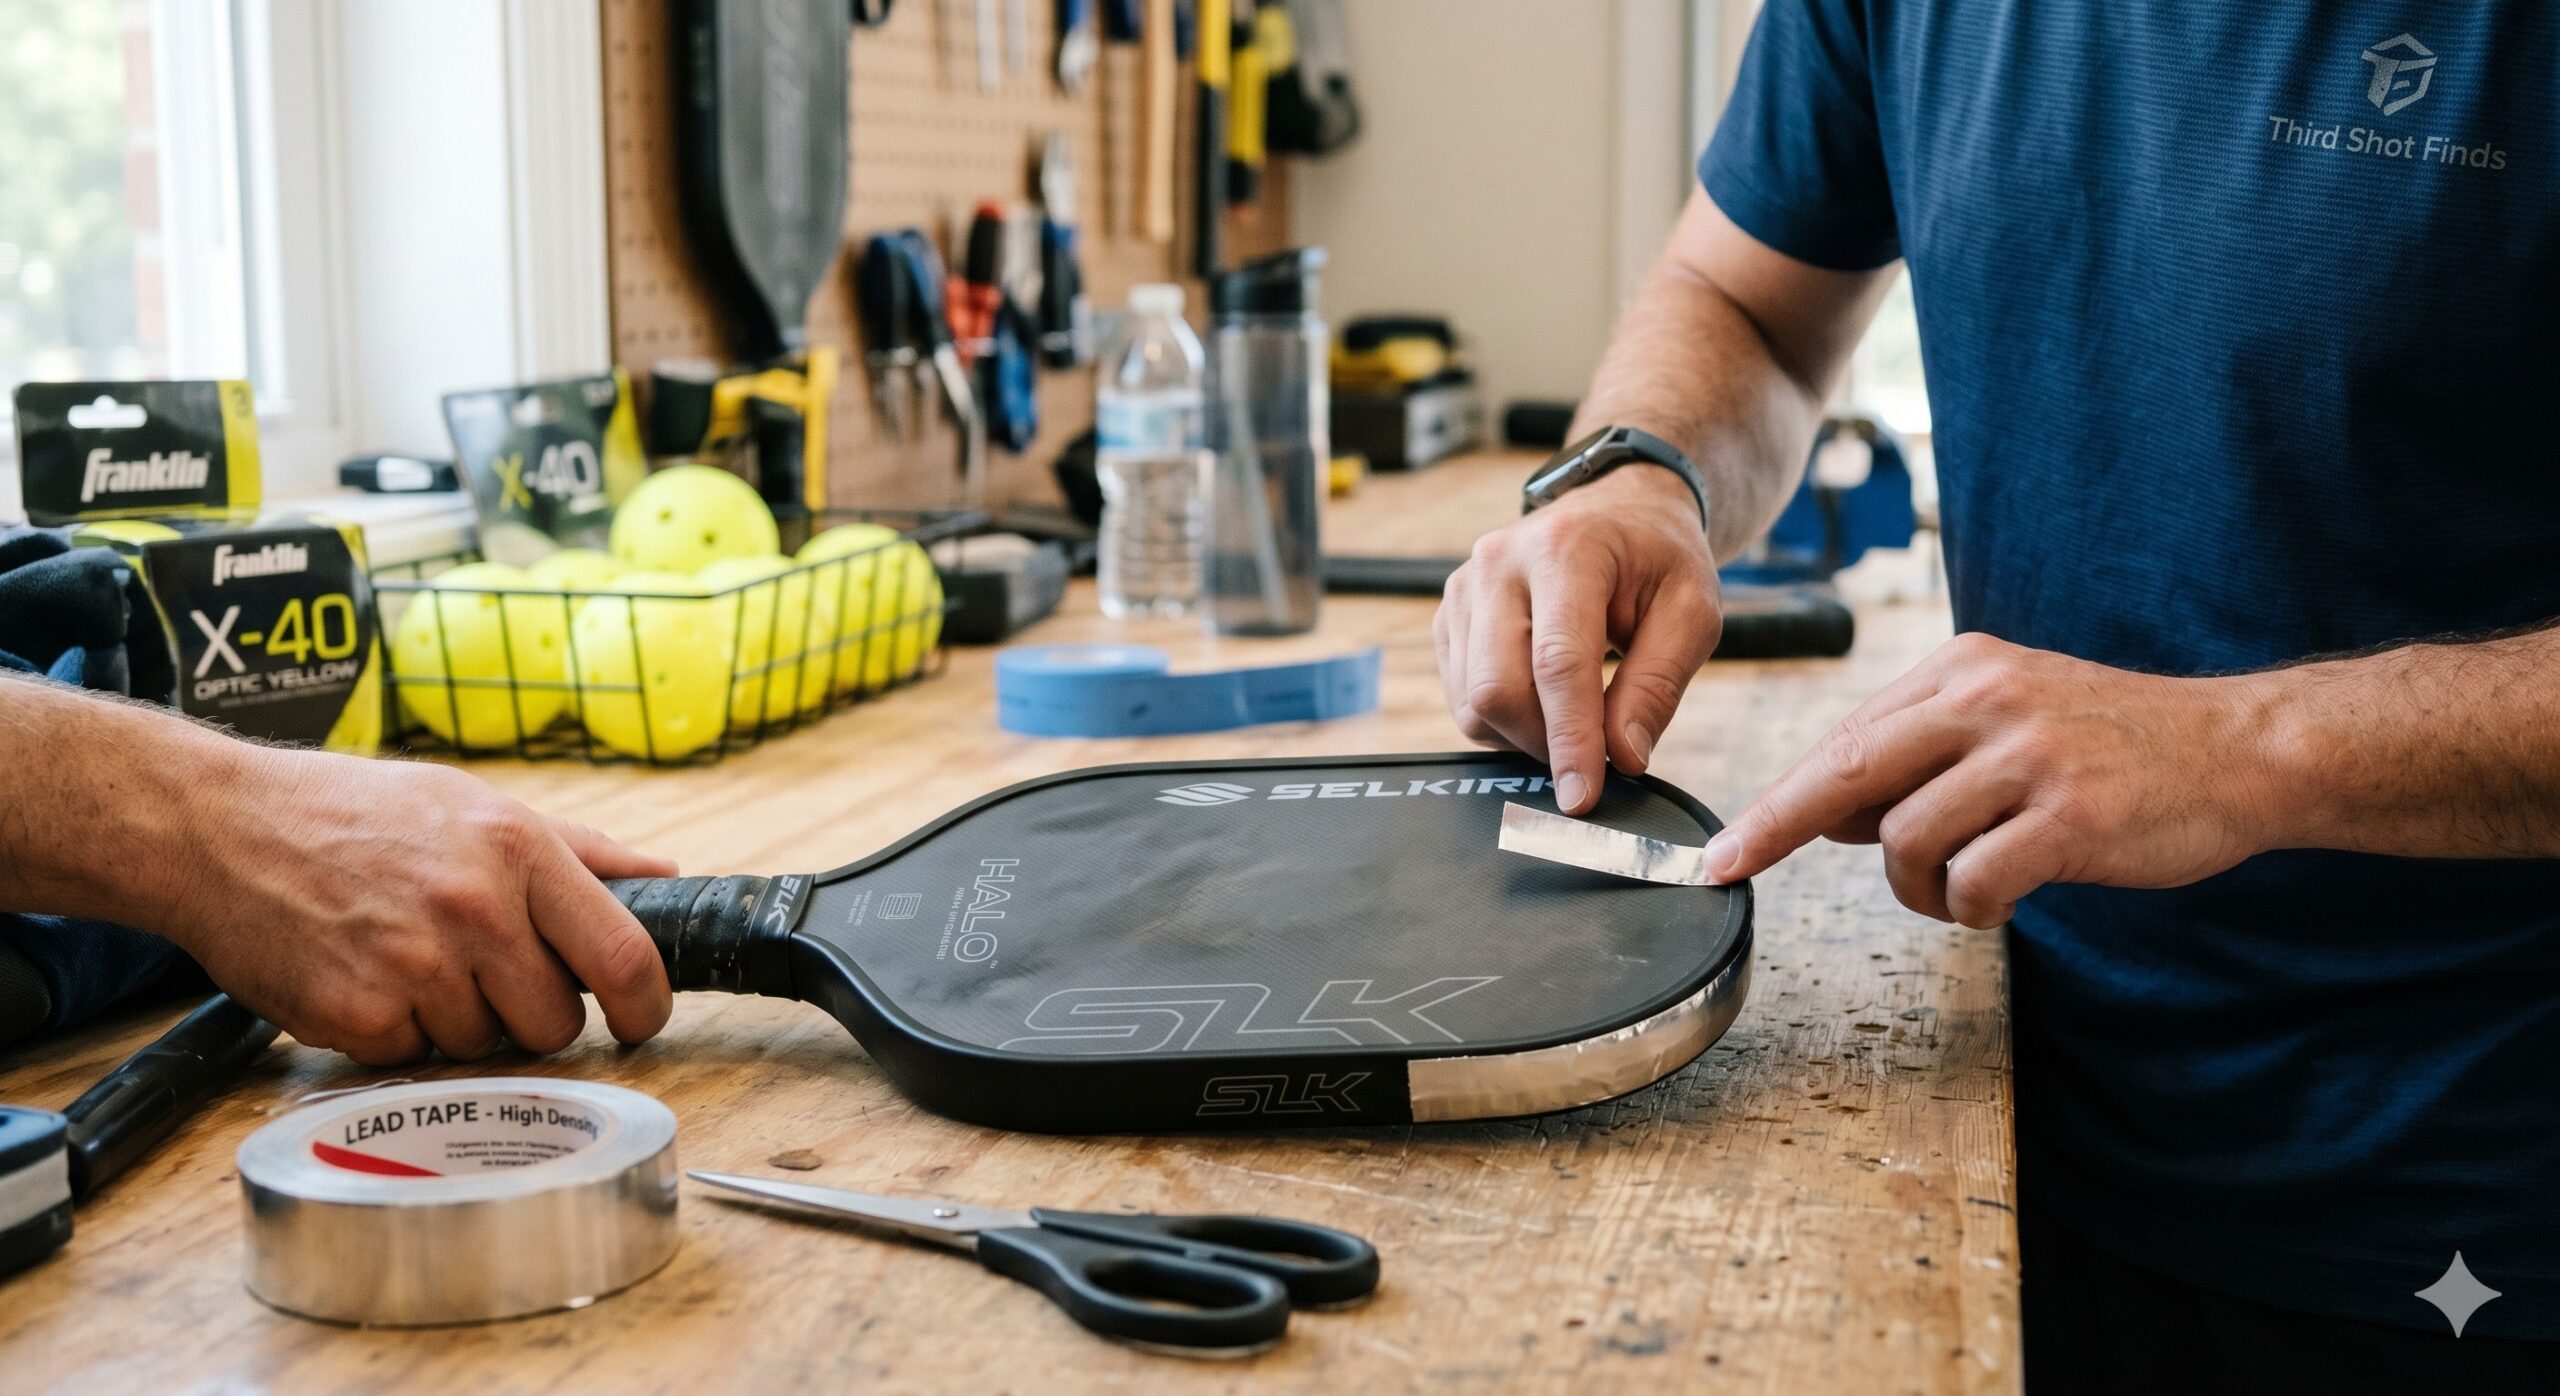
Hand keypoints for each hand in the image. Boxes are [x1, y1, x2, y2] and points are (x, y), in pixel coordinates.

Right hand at [156, 748, 678, 1064]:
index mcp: (518, 851)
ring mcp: (415, 968)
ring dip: (459, 1020)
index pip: (624, 956)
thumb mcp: (476, 804)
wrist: (221, 828)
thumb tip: (664, 876)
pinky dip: (397, 1033)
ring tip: (410, 956)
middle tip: (487, 974)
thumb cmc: (354, 812)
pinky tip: (367, 976)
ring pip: (485, 1046)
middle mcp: (475, 911)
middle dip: (534, 1015)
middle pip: (556, 1022)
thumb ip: (579, 851)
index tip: (639, 1020)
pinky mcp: (357, 1016)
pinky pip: (413, 1058)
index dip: (646, 1007)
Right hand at [1435, 464, 1720, 813]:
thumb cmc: (1659, 559)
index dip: (1569, 739)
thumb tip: (1623, 757)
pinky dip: (1504, 719)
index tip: (1583, 796)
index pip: (1556, 663)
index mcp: (1565, 550)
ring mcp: (1464, 586)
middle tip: (1595, 756)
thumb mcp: (1692, 612)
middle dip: (1544, 743)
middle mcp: (1499, 562)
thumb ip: (1658, 685)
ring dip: (1525, 734)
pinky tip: (1544, 698)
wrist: (1619, 512)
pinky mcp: (1449, 614)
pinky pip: (1461, 696)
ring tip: (1576, 715)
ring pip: (1472, 702)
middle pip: (1496, 688)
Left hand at [1702, 634, 2281, 925]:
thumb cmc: (2117, 743)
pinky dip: (1972, 906)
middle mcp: (1988, 700)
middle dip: (1778, 828)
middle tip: (1731, 868)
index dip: (1778, 800)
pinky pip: (1973, 880)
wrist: (2242, 749)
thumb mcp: (2011, 715)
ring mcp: (2029, 756)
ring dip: (1919, 888)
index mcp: (1963, 669)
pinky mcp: (2069, 816)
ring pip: (1907, 840)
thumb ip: (1924, 753)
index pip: (1845, 738)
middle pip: (1847, 773)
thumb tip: (1833, 813)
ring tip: (1961, 890)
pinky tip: (2001, 900)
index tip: (1727, 846)